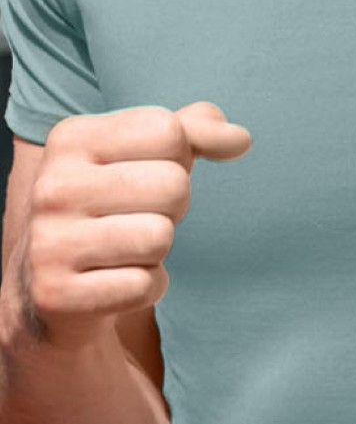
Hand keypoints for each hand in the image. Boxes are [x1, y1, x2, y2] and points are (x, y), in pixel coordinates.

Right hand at [10, 103, 250, 349]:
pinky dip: (145, 287)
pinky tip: (113, 280)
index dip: (179, 157)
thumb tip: (239, 140)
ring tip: (125, 248)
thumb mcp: (149, 151)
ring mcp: (47, 242)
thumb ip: (198, 128)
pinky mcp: (55, 295)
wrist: (53, 280)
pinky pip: (145, 285)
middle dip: (174, 205)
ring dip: (158, 249)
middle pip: (173, 185)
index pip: (169, 132)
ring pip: (161, 237)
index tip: (146, 172)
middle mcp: (52, 187)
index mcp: (71, 138)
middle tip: (137, 216)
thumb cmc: (116, 201)